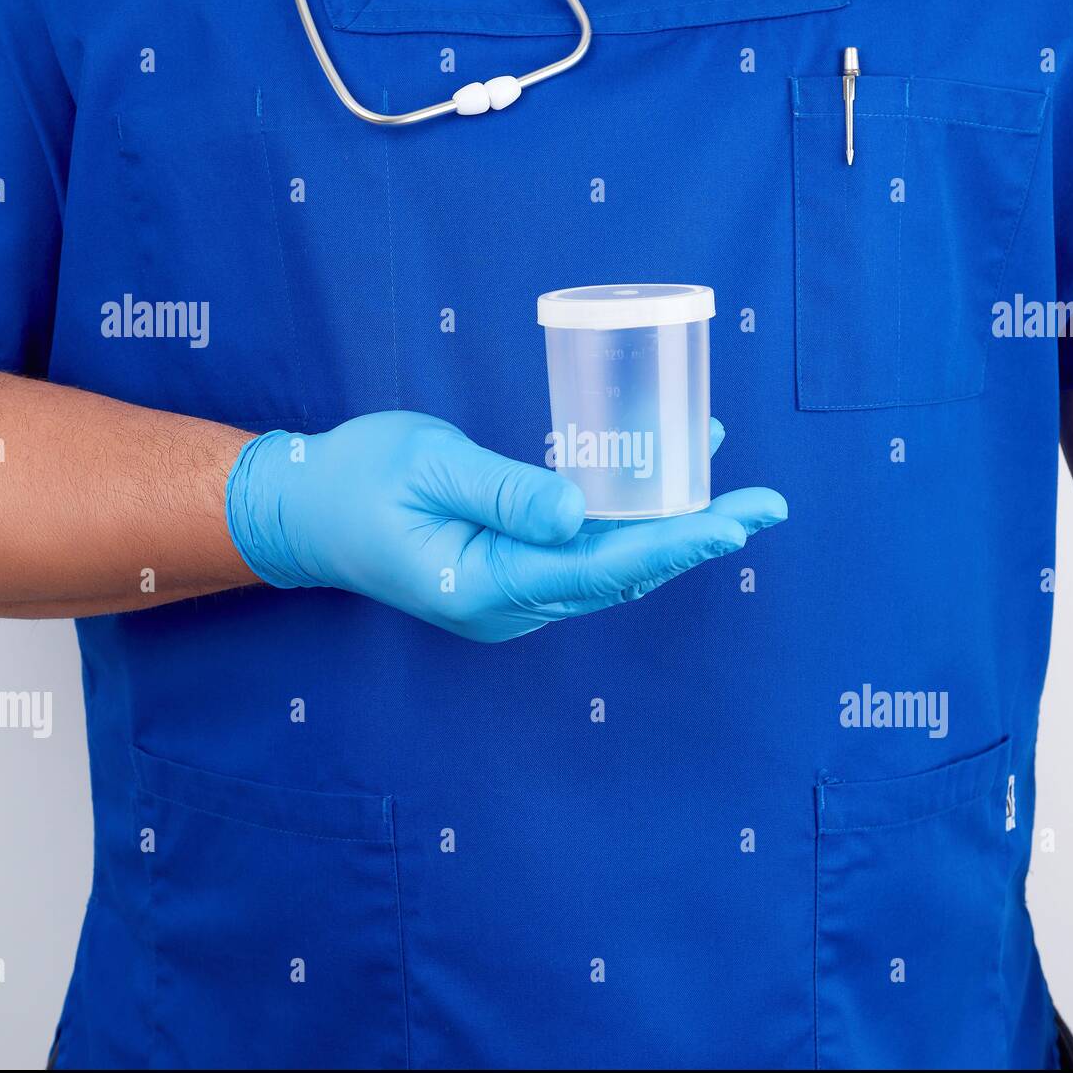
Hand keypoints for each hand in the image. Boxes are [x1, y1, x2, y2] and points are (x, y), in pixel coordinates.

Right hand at [226, 411, 785, 641]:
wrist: (305, 512)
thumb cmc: (357, 480)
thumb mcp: (428, 468)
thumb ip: (505, 490)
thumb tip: (581, 512)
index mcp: (487, 585)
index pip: (604, 570)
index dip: (677, 544)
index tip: (740, 520)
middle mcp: (510, 604)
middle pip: (622, 575)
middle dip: (696, 539)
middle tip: (767, 504)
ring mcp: (512, 595)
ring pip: (608, 565)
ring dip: (668, 528)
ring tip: (729, 484)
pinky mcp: (510, 573)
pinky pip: (582, 553)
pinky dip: (627, 521)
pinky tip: (659, 485)